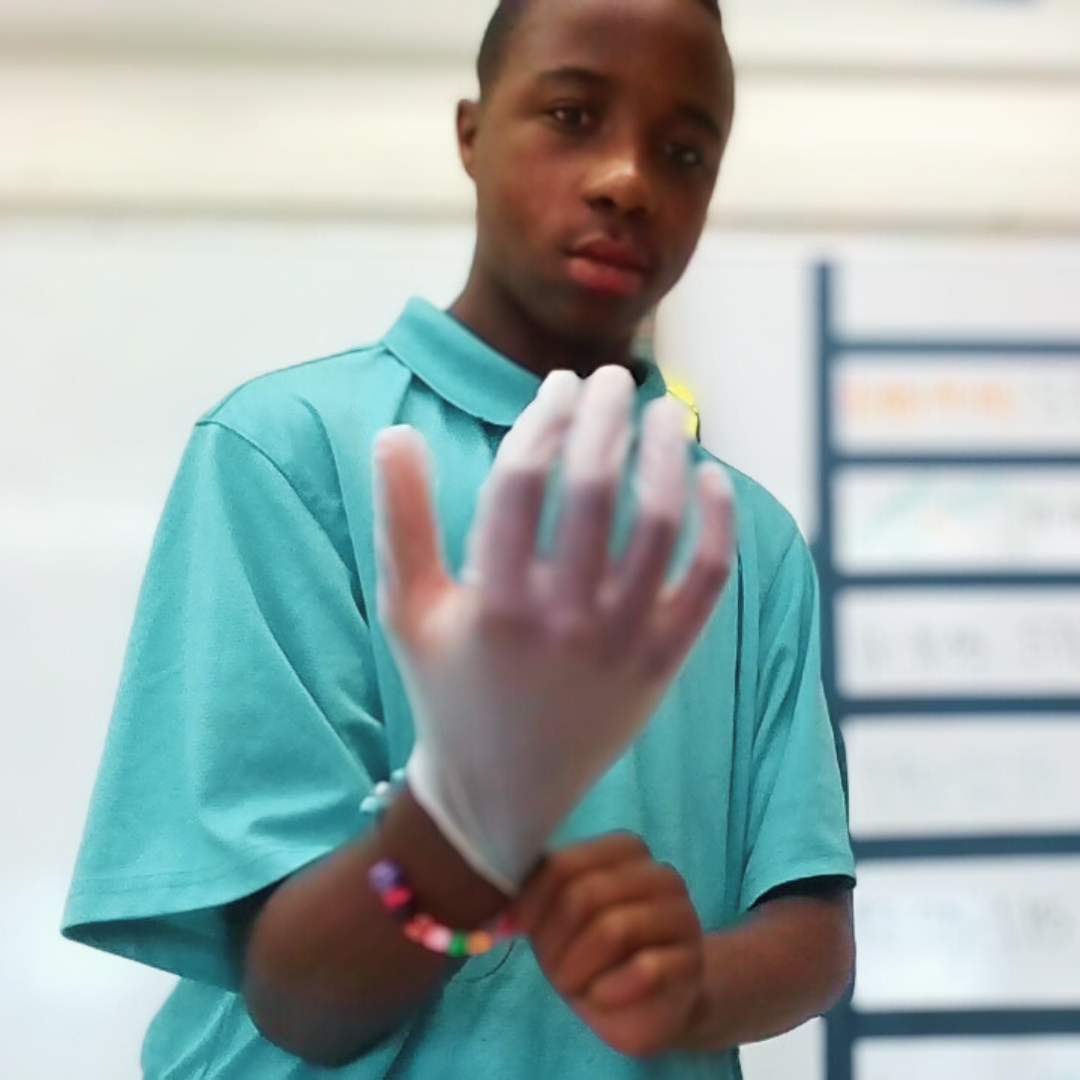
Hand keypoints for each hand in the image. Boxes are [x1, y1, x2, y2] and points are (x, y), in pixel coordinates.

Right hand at [373, 366, 734, 891]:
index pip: (524, 479)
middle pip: (593, 488)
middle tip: (613, 375)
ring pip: (658, 525)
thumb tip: (393, 433)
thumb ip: (400, 522)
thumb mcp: (406, 611)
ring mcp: (619, 645)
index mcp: (492, 602)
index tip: (558, 385)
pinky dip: (717, 523)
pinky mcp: (661, 664)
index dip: (545, 417)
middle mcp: (560, 622)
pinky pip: (705, 582)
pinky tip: (711, 477)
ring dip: (667, 454)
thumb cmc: (447, 690)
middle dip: (605, 415)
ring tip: (664, 411)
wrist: (500, 793)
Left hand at [515, 834, 705, 1058]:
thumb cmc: (594, 953)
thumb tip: (490, 907)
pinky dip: (609, 988)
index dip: (531, 902)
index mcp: (625, 850)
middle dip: (555, 941)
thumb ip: (534, 896)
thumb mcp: (557, 920)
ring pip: (614, 928)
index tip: (516, 931)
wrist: (649, 1005)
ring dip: (578, 967)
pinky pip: (645, 969)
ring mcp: (682, 915)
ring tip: (574, 985)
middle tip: (552, 970)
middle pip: (585, 893)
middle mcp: (659, 874)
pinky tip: (603, 994)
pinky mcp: (692, 961)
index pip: (564, 863)